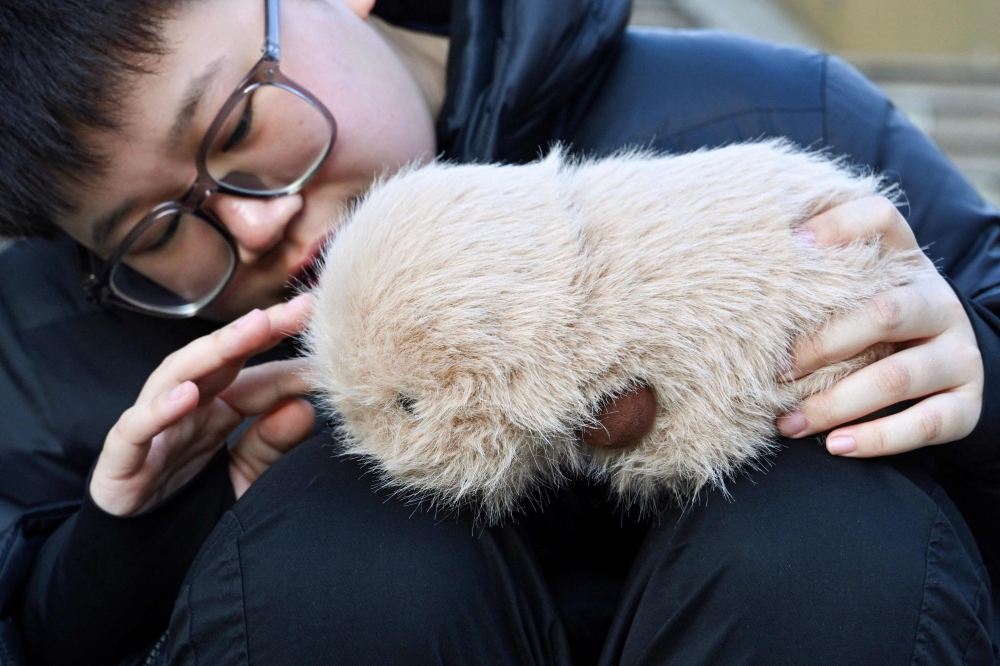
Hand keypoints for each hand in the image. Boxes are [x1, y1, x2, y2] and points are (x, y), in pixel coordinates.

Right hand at [90, 294, 315, 515]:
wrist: (141, 553)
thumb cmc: (193, 504)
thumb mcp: (246, 476)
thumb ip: (271, 445)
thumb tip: (305, 408)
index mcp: (219, 409)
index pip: (260, 379)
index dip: (295, 364)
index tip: (334, 348)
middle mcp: (187, 408)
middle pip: (223, 359)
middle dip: (261, 329)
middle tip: (301, 308)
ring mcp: (153, 428)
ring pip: (179, 375)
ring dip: (216, 350)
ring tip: (254, 327)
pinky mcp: (120, 459)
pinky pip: (136, 428)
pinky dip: (158, 409)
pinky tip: (187, 395)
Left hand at [776, 197, 983, 456]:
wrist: (940, 368)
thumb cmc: (867, 325)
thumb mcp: (850, 292)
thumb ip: (813, 274)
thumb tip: (742, 254)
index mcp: (905, 263)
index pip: (881, 219)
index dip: (839, 225)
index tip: (790, 248)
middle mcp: (938, 302)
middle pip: (883, 313)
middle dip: (821, 345)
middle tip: (775, 370)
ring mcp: (957, 354)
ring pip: (896, 378)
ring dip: (834, 404)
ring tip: (788, 424)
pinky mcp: (965, 404)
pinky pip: (926, 424)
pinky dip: (877, 439)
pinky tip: (836, 446)